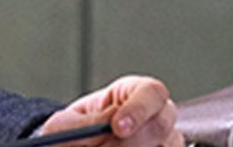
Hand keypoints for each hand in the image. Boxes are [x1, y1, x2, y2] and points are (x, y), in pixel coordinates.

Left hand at [38, 76, 180, 146]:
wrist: (76, 144)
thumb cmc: (73, 131)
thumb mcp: (66, 123)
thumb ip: (83, 124)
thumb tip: (105, 126)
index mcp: (136, 92)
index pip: (151, 93)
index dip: (138, 110)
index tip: (117, 128)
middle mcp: (158, 115)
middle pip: (159, 126)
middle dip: (129, 142)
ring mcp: (165, 141)